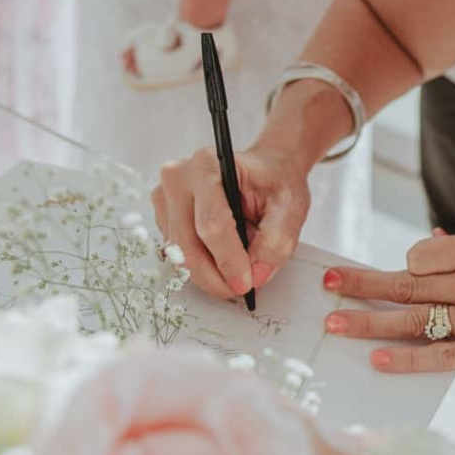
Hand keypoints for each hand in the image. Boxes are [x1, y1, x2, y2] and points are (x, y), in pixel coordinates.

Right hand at [152, 146, 312, 300]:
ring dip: (209, 272)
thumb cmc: (275, 182)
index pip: (211, 224)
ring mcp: (164, 197)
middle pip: (187, 244)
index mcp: (208, 165)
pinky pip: (177, 254)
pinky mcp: (163, 216)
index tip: (247, 284)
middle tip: (240, 290)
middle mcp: (178, 177)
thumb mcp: (290, 207)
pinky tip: (223, 254)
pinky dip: (201, 265)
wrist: (265, 170)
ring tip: (239, 262)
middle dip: (215, 277)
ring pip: (179, 254)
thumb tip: (256, 276)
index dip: (229, 261)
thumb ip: (277, 241)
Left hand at [321, 231, 454, 375]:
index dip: (407, 267)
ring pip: (414, 318)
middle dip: (360, 284)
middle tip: (325, 284)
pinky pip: (441, 356)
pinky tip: (376, 358)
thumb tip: (432, 246)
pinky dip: (406, 358)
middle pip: (406, 282)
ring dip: (367, 319)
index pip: (422, 255)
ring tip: (332, 323)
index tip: (399, 277)